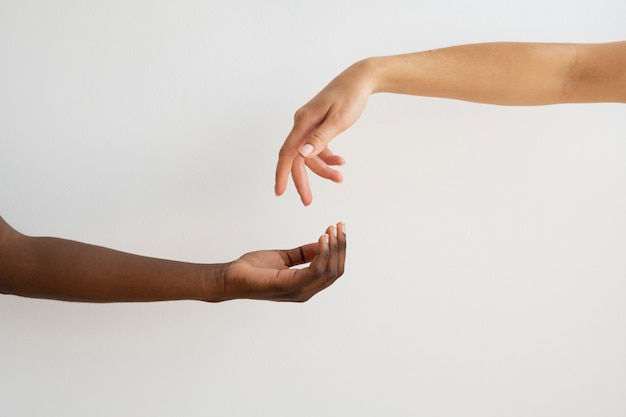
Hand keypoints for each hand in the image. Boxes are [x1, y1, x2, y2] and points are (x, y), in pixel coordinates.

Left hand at [219, 223, 345, 301]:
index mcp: (305, 286)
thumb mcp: (284, 257)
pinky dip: (322, 253)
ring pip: (330, 271)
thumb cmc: (253, 270)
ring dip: (335, 248)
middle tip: (340, 226)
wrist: (230, 277)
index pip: (333, 270)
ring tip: (332, 230)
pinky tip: (322, 238)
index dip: (339, 250)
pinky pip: (315, 270)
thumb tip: (323, 243)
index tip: (338, 229)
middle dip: (341, 247)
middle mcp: (306, 292)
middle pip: (336, 271)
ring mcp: (298, 291)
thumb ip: (304, 254)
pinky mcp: (289, 285)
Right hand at [275, 61, 376, 204]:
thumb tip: (302, 154)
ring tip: (340, 178)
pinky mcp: (317, 125)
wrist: (360, 79)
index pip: (288, 152)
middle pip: (297, 158)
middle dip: (303, 180)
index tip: (279, 192)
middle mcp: (301, 123)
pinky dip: (327, 157)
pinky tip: (340, 162)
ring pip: (309, 154)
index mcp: (303, 122)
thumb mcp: (339, 120)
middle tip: (308, 201)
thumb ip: (320, 138)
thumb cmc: (350, 97)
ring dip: (322, 169)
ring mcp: (308, 124)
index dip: (282, 174)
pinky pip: (316, 147)